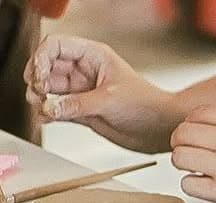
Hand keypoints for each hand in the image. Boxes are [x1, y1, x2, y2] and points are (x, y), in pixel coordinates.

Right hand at [24, 34, 176, 152]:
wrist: (162, 129)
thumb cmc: (147, 105)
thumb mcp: (110, 100)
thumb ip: (77, 104)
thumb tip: (50, 108)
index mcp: (94, 56)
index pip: (55, 46)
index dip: (41, 58)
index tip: (40, 77)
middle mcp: (85, 71)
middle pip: (47, 66)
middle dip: (37, 78)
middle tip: (38, 93)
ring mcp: (83, 91)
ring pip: (49, 89)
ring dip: (40, 97)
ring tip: (41, 106)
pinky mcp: (83, 111)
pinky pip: (57, 109)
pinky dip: (48, 113)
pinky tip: (46, 117)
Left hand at [170, 106, 215, 202]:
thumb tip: (210, 131)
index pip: (196, 114)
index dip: (190, 126)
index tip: (194, 136)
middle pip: (182, 134)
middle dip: (181, 144)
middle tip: (189, 153)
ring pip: (179, 157)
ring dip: (184, 164)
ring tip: (197, 170)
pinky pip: (189, 183)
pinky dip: (194, 186)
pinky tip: (207, 186)